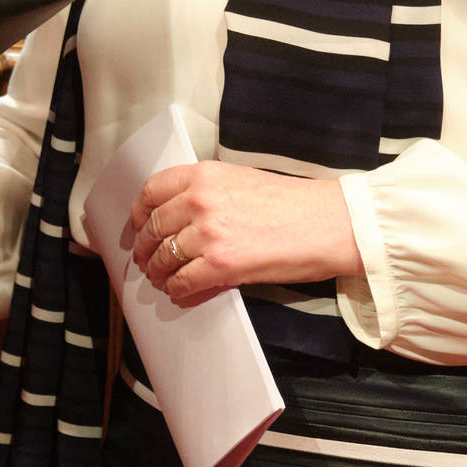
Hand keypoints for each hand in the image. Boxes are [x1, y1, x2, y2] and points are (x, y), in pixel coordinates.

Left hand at [128, 162, 361, 304]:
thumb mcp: (240, 181)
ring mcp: (208, 233)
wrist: (328, 223)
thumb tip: (182, 215)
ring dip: (158, 271)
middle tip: (144, 258)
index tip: (137, 224)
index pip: (152, 190)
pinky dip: (177, 289)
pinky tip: (179, 291)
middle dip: (145, 247)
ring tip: (160, 278)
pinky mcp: (221, 264)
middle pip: (153, 226)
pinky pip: (184, 280)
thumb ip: (207, 193)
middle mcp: (200, 200)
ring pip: (164, 256)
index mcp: (204, 175)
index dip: (139, 212)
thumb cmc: (293, 203)